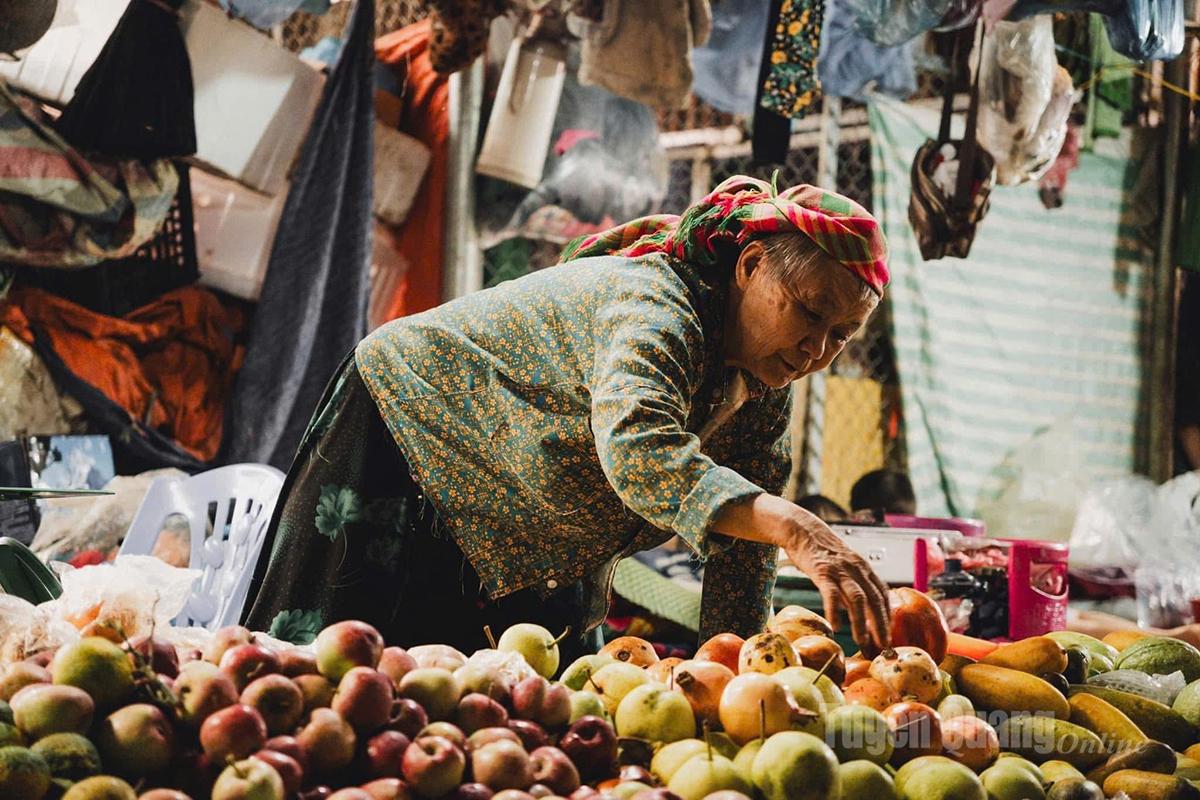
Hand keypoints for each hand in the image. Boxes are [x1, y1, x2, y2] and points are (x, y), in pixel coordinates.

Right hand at [782, 512, 890, 651]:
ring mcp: (840, 570)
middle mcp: (857, 569)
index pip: (883, 594)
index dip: (887, 616)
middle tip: (883, 646)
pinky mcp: (822, 571)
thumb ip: (852, 584)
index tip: (888, 635)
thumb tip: (857, 609)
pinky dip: (835, 611)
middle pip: (875, 600)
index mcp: (864, 568)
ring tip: (863, 642)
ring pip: (858, 599)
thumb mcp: (844, 565)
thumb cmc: (821, 550)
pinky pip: (831, 594)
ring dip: (862, 623)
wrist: (802, 529)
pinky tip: (836, 627)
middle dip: (881, 625)